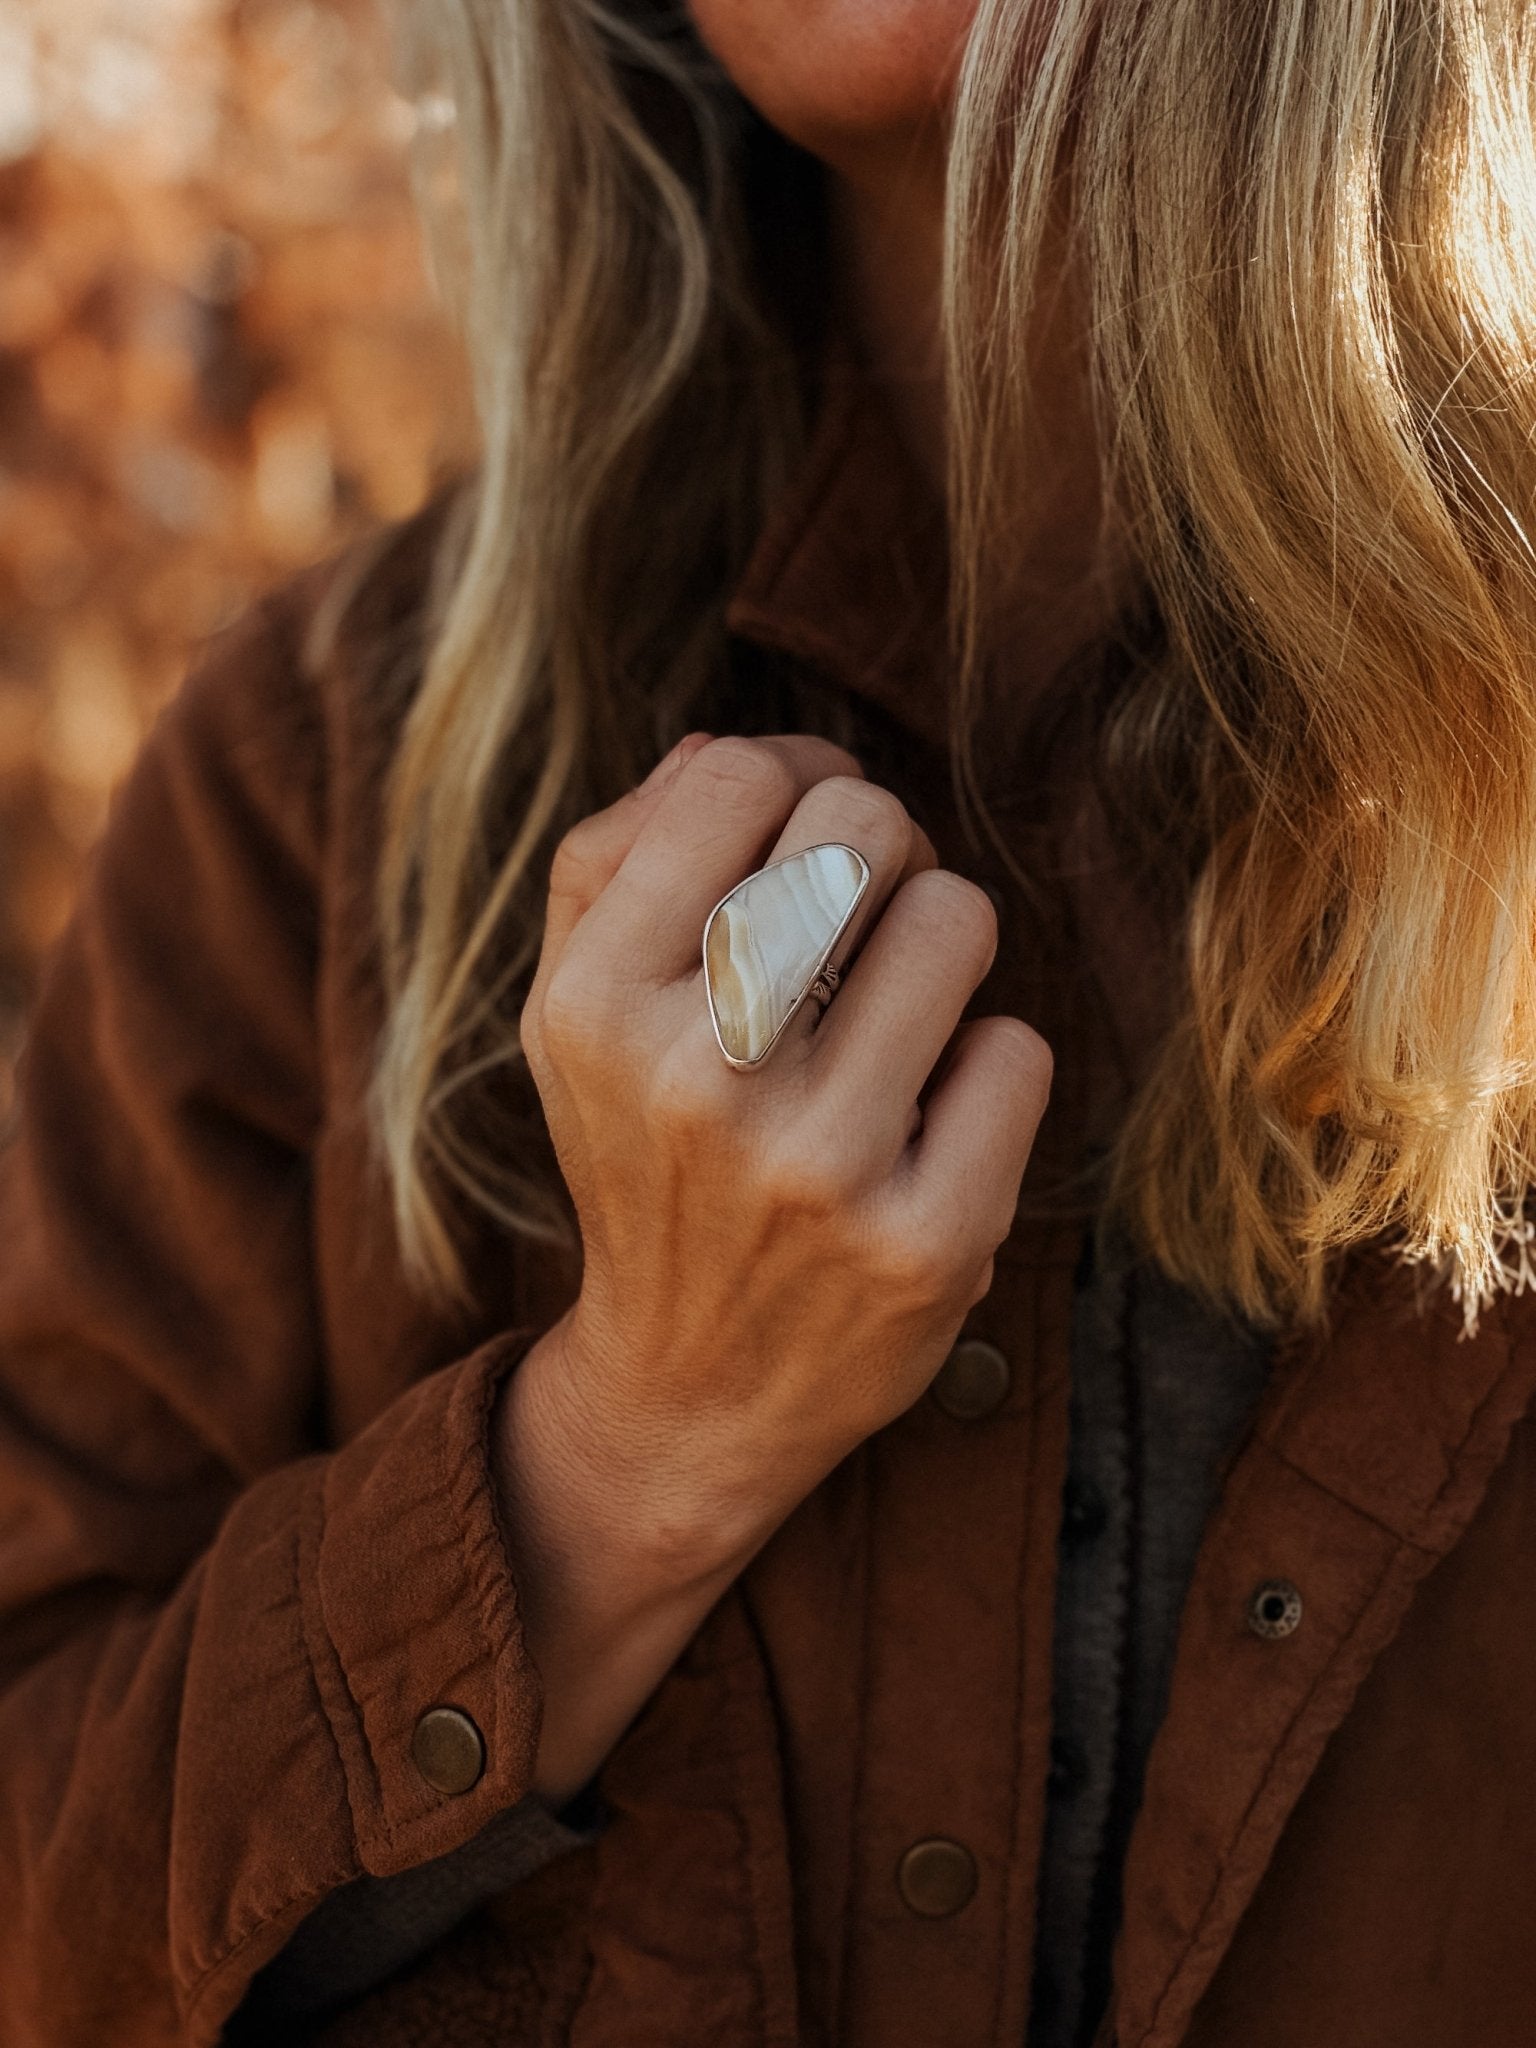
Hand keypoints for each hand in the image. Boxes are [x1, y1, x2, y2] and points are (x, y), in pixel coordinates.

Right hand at [515, 732, 1052, 1568]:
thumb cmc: (644, 1165)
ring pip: (956, 918)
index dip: (791, 782)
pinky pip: (1017, 1049)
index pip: (740, 776)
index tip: (798, 846)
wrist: (688, 1393)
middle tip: (861, 923)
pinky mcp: (928, 1240)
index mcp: (594, 1005)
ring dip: (940, 949)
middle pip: (864, 826)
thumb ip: (616, 861)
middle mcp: (697, 1079)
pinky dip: (986, 1069)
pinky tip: (930, 1123)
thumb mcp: (574, 1018)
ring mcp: (818, 1164)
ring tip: (897, 1017)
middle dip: (880, 854)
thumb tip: (727, 748)